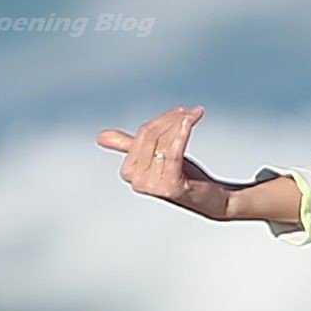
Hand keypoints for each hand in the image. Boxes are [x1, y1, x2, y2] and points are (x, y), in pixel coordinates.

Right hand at [96, 106, 231, 220]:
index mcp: (128, 172)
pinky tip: (190, 120)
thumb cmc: (183, 176)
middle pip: (152, 137)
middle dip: (172, 120)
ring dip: (182, 125)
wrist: (210, 198)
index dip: (161, 120)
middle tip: (191, 112)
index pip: (142, 135)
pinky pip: (174, 153)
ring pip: (164, 143)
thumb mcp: (154, 157)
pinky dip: (182, 134)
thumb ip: (129, 147)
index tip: (180, 112)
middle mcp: (137, 182)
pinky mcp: (170, 188)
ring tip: (195, 115)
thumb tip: (100, 137)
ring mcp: (152, 186)